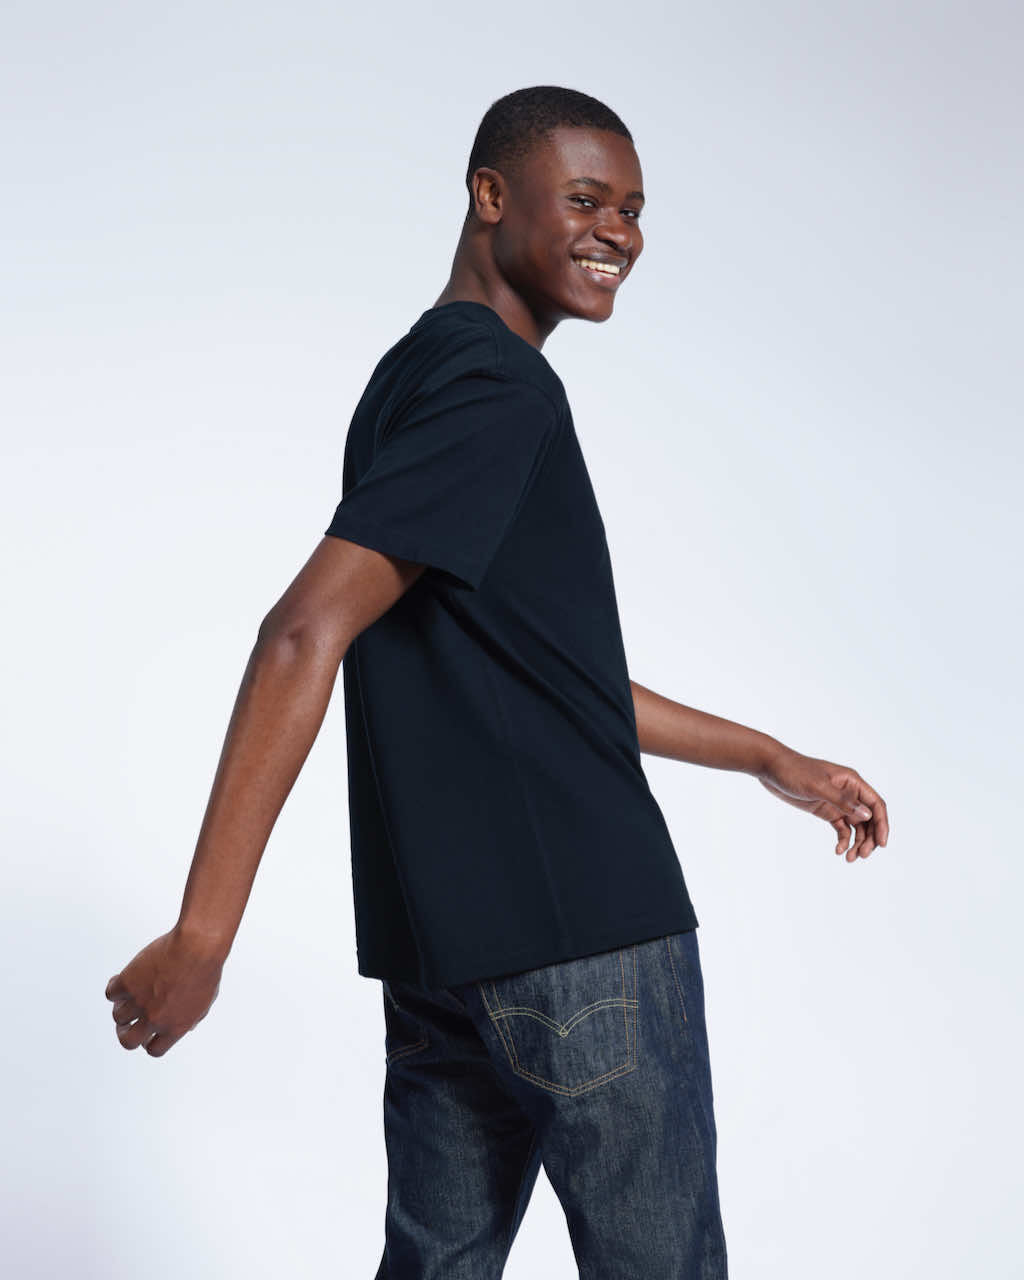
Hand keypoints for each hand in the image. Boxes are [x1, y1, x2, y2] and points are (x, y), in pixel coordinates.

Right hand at [104, 926, 224, 1057]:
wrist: (198, 946)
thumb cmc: (206, 968)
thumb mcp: (205, 1001)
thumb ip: (192, 1018)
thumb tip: (188, 1027)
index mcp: (176, 1027)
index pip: (155, 1050)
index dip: (148, 1042)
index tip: (146, 1032)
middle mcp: (156, 1019)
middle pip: (129, 1041)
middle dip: (125, 1034)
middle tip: (126, 1023)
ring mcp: (141, 1001)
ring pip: (118, 1016)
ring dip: (122, 1006)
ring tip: (130, 993)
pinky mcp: (129, 982)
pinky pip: (111, 993)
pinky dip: (115, 986)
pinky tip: (121, 979)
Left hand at [757, 747, 888, 860]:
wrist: (771, 768)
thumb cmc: (795, 771)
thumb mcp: (818, 786)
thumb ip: (842, 800)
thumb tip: (867, 815)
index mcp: (852, 782)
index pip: (876, 804)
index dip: (882, 824)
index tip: (881, 844)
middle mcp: (849, 793)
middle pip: (869, 819)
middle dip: (869, 838)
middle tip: (862, 855)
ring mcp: (837, 803)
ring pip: (857, 826)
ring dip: (857, 842)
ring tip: (851, 858)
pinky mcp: (826, 810)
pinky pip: (841, 828)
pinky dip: (843, 840)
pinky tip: (838, 851)